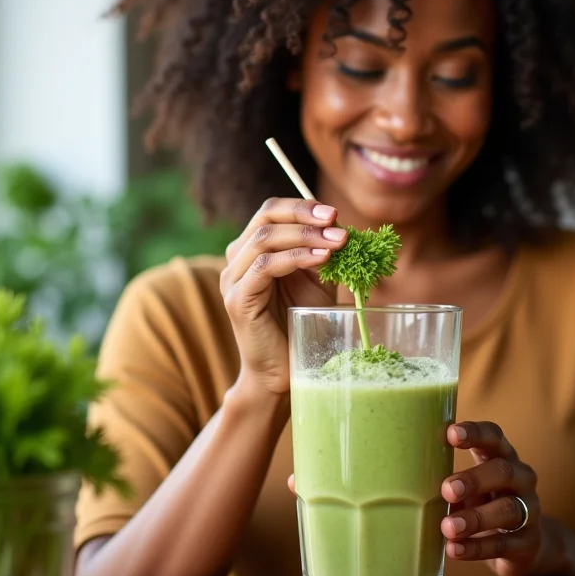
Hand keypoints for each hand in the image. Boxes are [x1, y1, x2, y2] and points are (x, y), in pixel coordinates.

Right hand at [219, 198, 346, 394]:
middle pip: (266, 218)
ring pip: (265, 240)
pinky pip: (264, 267)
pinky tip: (321, 259)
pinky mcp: (237, 299)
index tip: (334, 213)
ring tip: (336, 242)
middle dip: (304, 216)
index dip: (302, 207)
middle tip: (336, 222)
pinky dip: (295, 258)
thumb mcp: (316, 280)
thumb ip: (322, 252)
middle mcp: (237, 259)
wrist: (284, 369)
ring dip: (305, 236)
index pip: (271, 211)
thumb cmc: (300, 322)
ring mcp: (233, 279)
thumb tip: (341, 226)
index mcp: (253, 249)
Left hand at [441, 421, 570, 575]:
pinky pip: (504, 544)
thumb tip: (405, 479)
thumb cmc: (485, 503)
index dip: (475, 433)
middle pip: (503, 471)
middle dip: (474, 479)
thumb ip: (448, 479)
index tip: (450, 434)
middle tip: (447, 490)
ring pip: (508, 509)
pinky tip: (454, 549)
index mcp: (502, 456)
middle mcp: (520, 478)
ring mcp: (529, 510)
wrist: (523, 545)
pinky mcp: (528, 543)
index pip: (493, 436)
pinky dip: (477, 548)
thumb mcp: (470, 486)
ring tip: (448, 527)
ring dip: (475, 518)